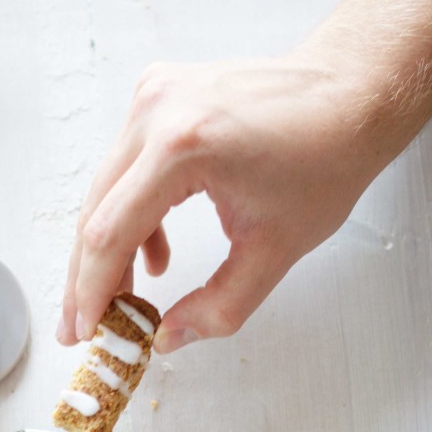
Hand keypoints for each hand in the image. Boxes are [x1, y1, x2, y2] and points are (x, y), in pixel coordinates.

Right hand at [58, 55, 377, 352]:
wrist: (350, 93)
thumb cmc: (326, 158)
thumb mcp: (274, 251)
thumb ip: (218, 307)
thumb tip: (166, 338)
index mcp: (182, 146)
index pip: (110, 233)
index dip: (91, 291)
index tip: (85, 330)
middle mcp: (156, 112)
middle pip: (96, 212)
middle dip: (88, 277)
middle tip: (81, 325)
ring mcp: (153, 96)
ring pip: (106, 191)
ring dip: (109, 249)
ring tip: (120, 299)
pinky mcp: (158, 95)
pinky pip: (127, 168)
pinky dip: (132, 215)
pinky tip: (153, 255)